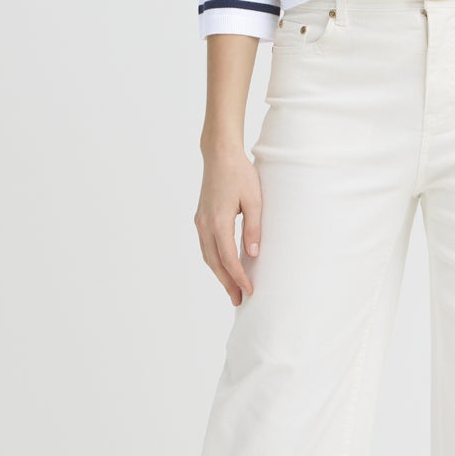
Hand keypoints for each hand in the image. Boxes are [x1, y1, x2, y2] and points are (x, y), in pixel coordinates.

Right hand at [195, 141, 263, 304]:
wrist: (220, 155)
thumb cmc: (240, 174)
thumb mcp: (254, 200)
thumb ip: (253, 229)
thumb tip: (253, 255)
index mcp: (218, 222)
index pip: (228, 258)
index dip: (239, 277)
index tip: (249, 291)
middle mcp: (205, 225)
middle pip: (214, 262)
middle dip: (227, 283)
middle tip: (239, 300)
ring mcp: (201, 222)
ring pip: (208, 256)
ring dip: (219, 274)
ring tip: (232, 288)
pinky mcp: (201, 218)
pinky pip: (206, 246)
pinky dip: (214, 261)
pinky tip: (224, 266)